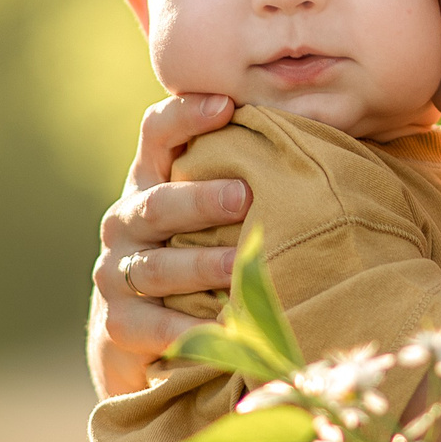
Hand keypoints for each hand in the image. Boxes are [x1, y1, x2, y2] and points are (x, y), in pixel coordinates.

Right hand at [88, 94, 249, 396]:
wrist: (136, 337)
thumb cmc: (192, 257)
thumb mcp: (204, 214)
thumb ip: (239, 178)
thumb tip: (323, 144)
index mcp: (150, 182)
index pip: (157, 134)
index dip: (185, 115)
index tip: (226, 104)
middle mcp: (125, 221)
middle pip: (157, 204)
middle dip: (200, 200)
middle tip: (244, 197)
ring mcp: (117, 274)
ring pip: (158, 267)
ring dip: (202, 266)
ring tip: (241, 267)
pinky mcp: (120, 325)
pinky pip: (156, 327)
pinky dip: (191, 331)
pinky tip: (227, 331)